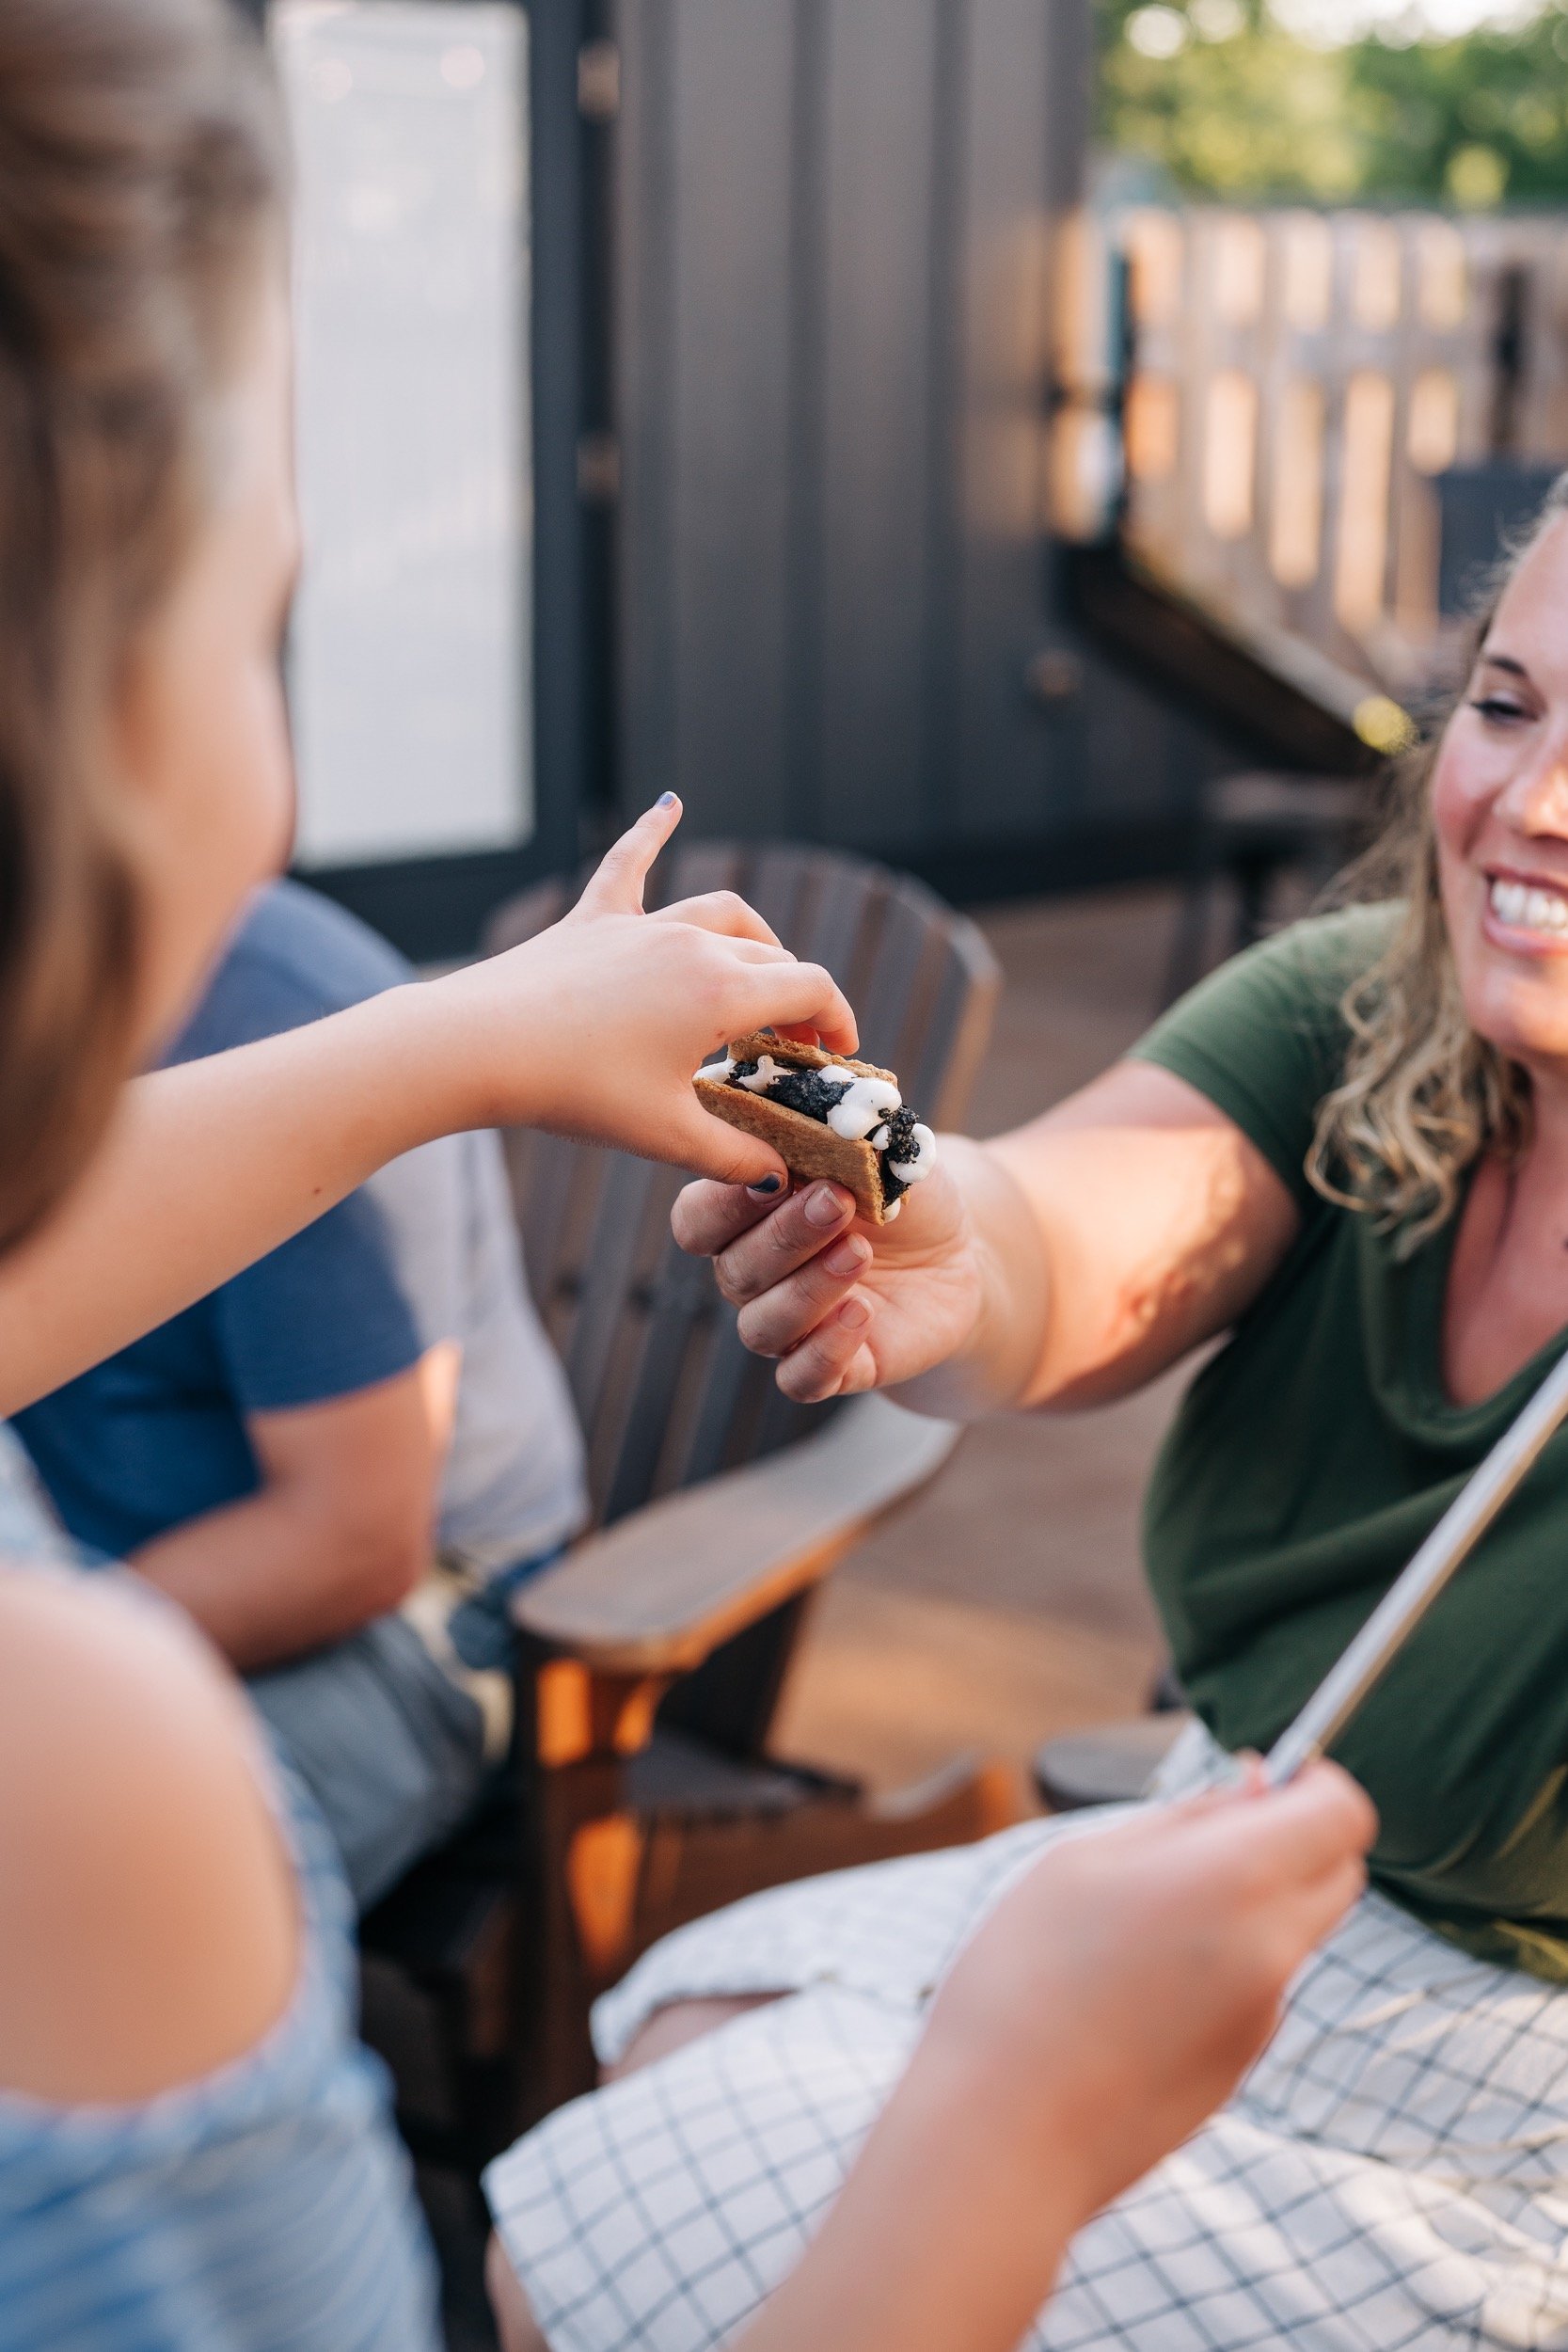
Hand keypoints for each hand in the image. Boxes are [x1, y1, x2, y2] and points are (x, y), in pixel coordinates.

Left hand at [423, 798, 857, 1184]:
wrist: (483, 1048)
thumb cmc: (577, 1092)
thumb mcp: (666, 1137)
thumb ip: (732, 1156)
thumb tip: (773, 1175)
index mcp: (722, 994)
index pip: (810, 989)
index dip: (838, 1020)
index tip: (839, 1052)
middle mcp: (691, 944)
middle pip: (771, 958)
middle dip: (796, 998)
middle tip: (792, 1044)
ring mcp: (641, 926)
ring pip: (722, 913)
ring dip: (755, 938)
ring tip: (761, 968)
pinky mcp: (593, 920)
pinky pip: (629, 862)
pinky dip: (652, 830)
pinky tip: (670, 803)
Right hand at [671, 1152, 991, 1401]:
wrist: (956, 1252)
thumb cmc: (898, 1191)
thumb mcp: (878, 1152)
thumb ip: (841, 1133)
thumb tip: (822, 1107)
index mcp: (744, 1217)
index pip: (698, 1220)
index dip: (725, 1202)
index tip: (776, 1173)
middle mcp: (752, 1275)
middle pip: (735, 1270)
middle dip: (785, 1235)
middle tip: (837, 1202)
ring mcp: (788, 1326)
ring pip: (762, 1326)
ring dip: (808, 1288)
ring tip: (860, 1252)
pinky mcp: (831, 1368)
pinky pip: (801, 1379)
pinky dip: (825, 1351)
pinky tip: (862, 1312)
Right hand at [923, 1761, 1375, 2229]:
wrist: (1004, 2133)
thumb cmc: (1025, 1980)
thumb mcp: (1085, 1859)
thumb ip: (1186, 1817)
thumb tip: (1259, 1784)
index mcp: (1237, 1879)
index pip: (1343, 1814)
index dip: (1316, 1783)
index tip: (1267, 1779)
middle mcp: (1272, 1948)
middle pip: (1336, 1870)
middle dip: (1292, 1839)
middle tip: (1202, 1840)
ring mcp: (1265, 2016)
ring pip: (1292, 1929)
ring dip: (1249, 1905)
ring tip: (1134, 1928)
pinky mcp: (1243, 2065)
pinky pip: (1256, 1987)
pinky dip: (1220, 1967)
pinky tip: (1131, 1991)